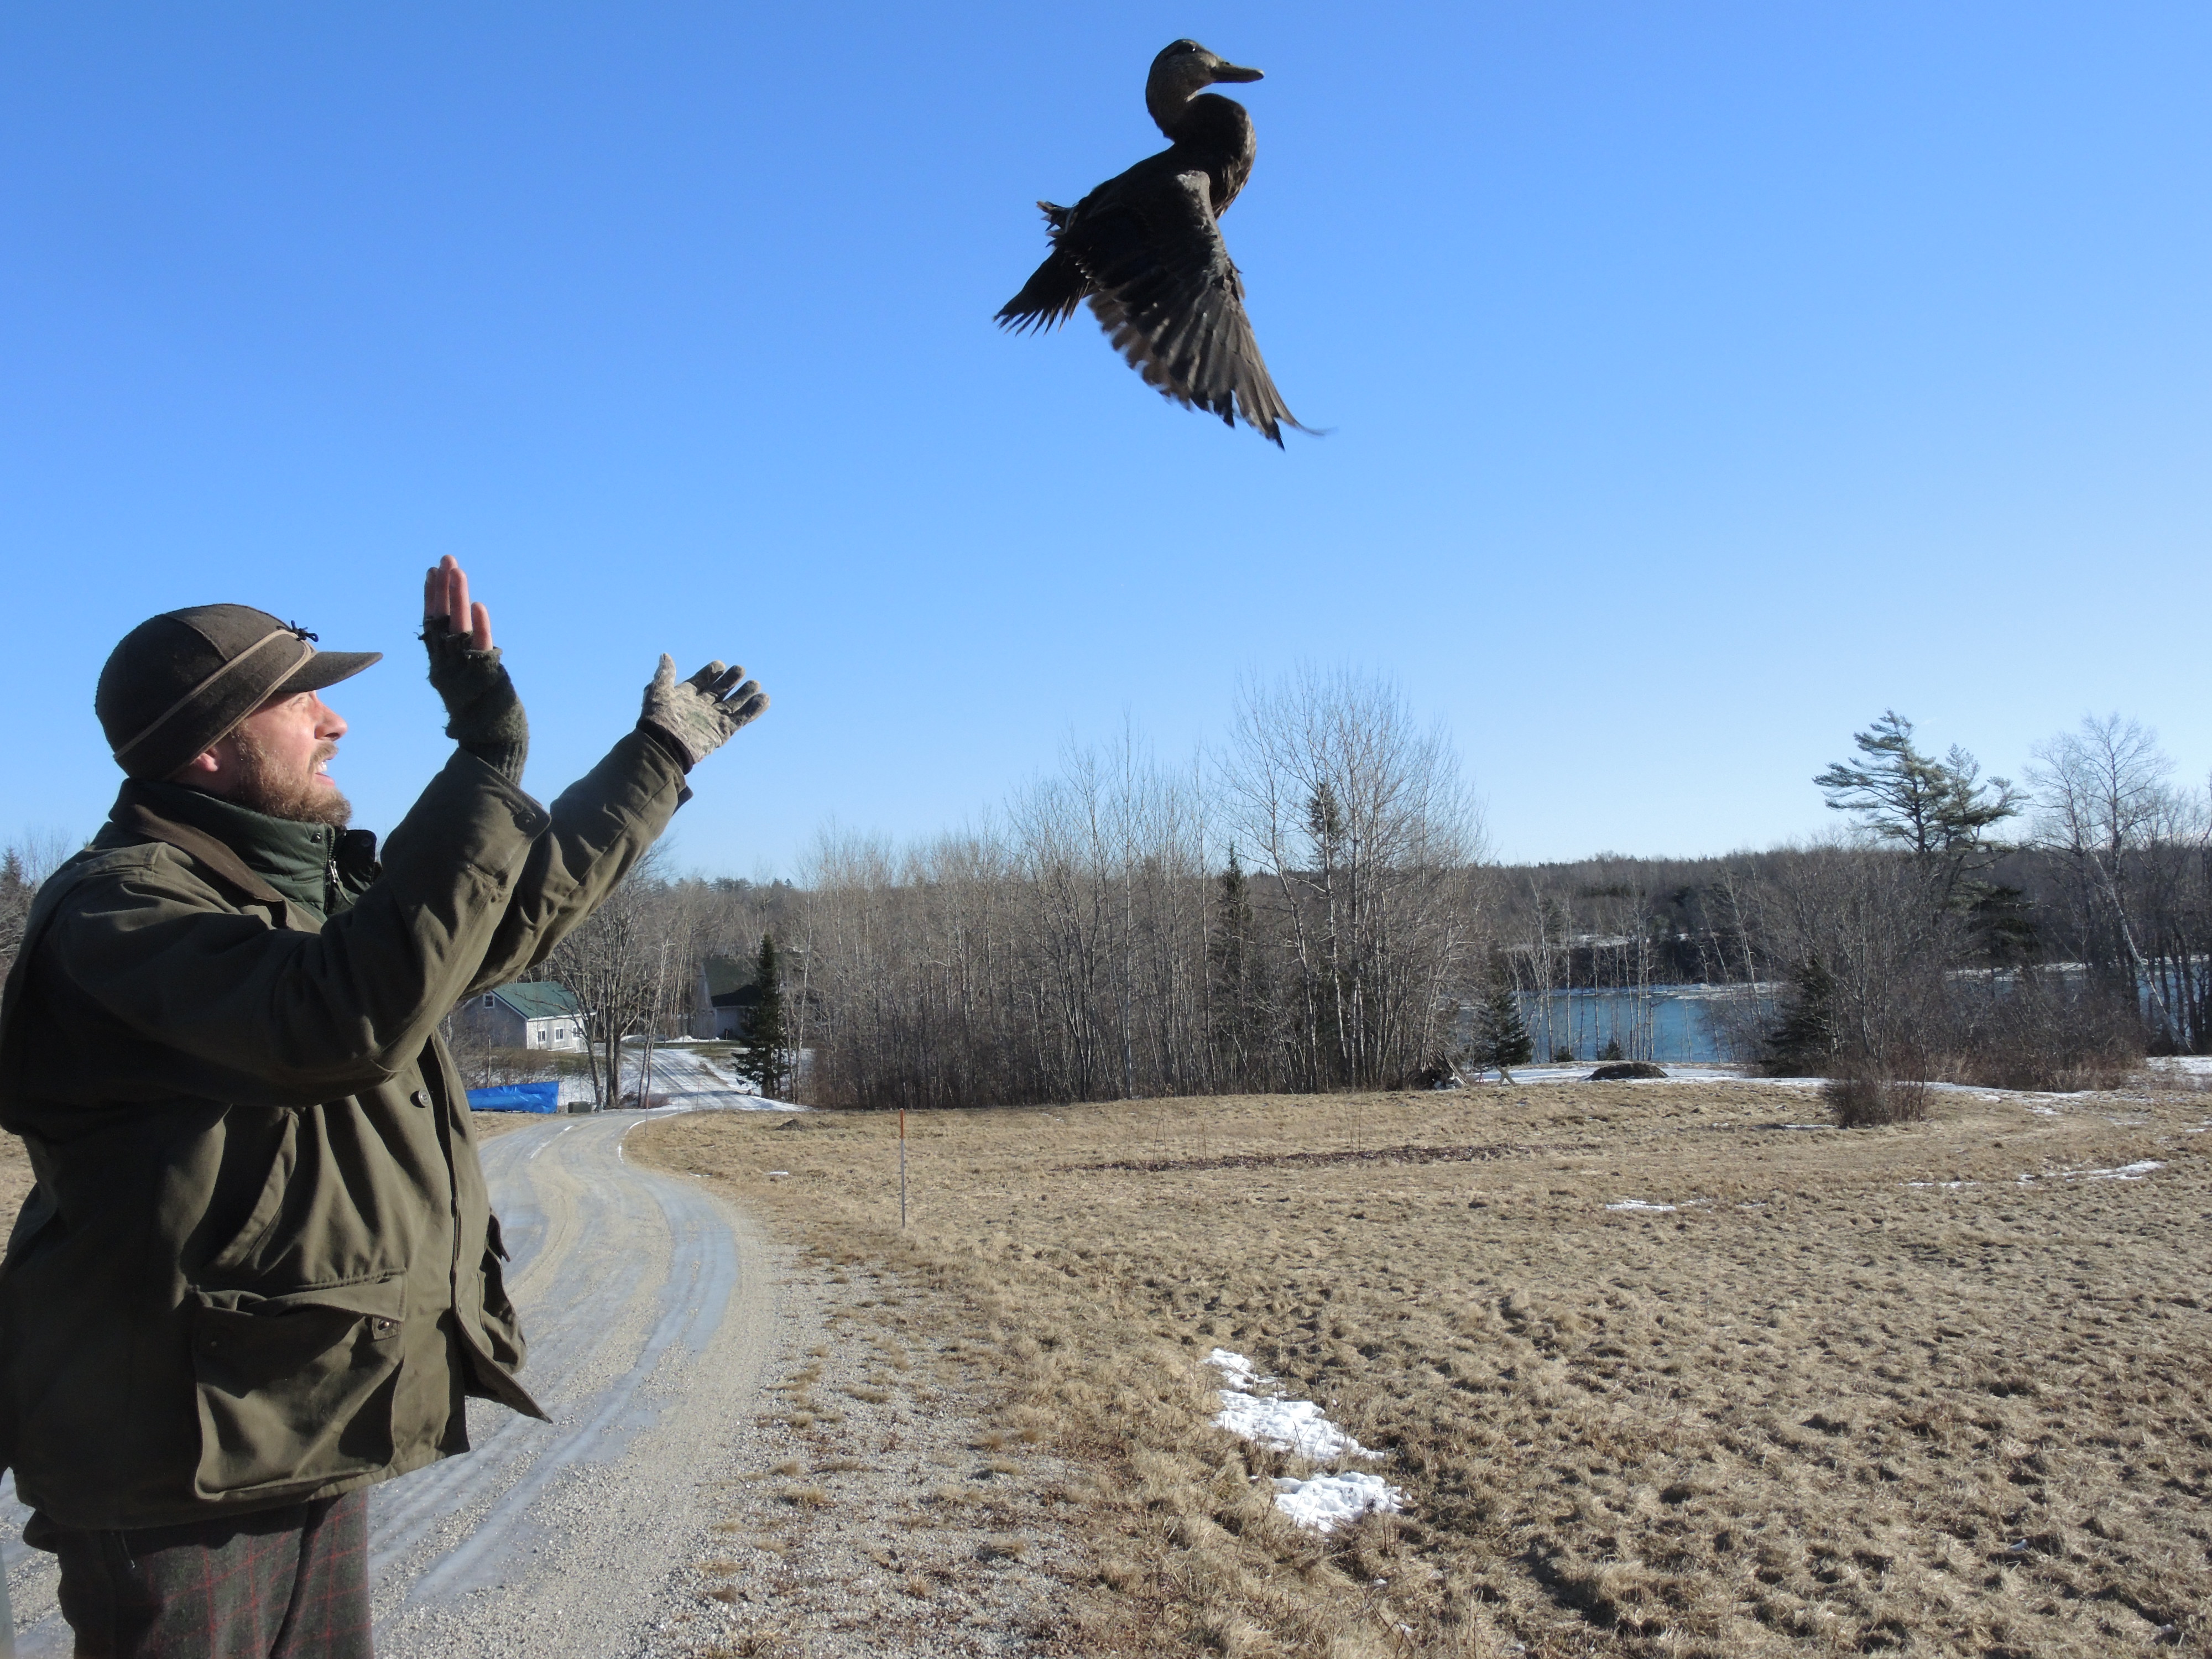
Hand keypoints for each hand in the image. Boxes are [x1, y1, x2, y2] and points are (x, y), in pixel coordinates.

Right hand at [421, 555, 527, 781]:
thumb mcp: (464, 682)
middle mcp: (448, 666)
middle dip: (443, 588)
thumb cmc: (481, 714)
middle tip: (446, 560)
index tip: (431, 572)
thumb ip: (460, 657)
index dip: (431, 598)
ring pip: (458, 629)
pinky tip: (478, 605)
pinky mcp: (485, 677)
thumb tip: (465, 630)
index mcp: (440, 666)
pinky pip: (480, 648)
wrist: (492, 743)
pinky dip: (480, 627)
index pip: (432, 624)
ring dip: (457, 599)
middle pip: (441, 621)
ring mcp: (464, 671)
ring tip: (457, 571)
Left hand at [637, 655, 768, 770]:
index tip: (720, 664)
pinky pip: (741, 719)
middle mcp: (701, 707)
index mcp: (686, 697)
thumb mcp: (657, 691)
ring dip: (744, 694)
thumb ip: (665, 674)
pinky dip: (753, 710)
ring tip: (755, 683)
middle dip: (730, 680)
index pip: (701, 681)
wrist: (664, 745)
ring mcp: (713, 719)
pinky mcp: (723, 731)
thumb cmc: (657, 719)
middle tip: (740, 669)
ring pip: (733, 704)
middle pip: (720, 691)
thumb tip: (666, 655)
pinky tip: (764, 699)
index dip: (711, 673)